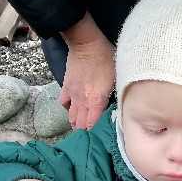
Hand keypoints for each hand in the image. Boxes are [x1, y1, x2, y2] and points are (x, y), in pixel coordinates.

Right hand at [60, 12, 114, 129]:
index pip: (92, 125)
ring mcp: (73, 95)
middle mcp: (83, 101)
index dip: (94, 132)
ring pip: (71, 116)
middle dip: (84, 130)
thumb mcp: (117, 79)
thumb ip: (115, 97)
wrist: (87, 43)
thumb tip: (118, 109)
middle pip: (80, 124)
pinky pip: (64, 103)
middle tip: (90, 134)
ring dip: (76, 122)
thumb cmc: (107, 59)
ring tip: (81, 125)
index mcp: (96, 101)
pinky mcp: (66, 86)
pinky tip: (73, 108)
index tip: (99, 136)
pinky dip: (68, 108)